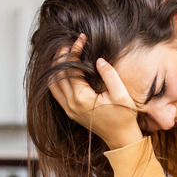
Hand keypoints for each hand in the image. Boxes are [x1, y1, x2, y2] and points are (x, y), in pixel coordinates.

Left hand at [48, 34, 142, 148]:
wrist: (121, 138)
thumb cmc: (124, 117)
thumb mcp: (121, 94)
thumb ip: (110, 75)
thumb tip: (98, 60)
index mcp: (81, 98)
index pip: (71, 68)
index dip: (74, 51)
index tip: (81, 39)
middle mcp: (71, 104)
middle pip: (57, 74)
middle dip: (61, 56)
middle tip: (68, 43)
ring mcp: (69, 109)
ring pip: (52, 84)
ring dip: (55, 67)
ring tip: (63, 54)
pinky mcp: (70, 112)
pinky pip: (56, 92)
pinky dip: (56, 78)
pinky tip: (64, 70)